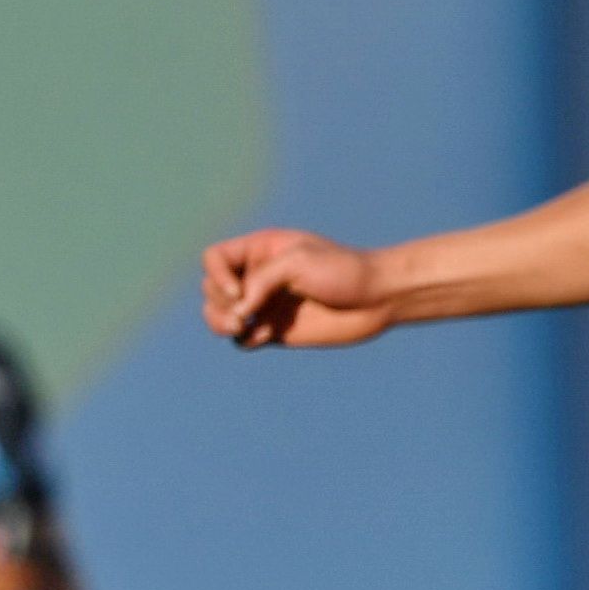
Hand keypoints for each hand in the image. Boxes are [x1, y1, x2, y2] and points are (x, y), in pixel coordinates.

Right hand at [201, 227, 397, 348]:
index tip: (238, 291)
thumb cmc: (342, 271)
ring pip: (219, 314)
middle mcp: (257, 276)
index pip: (214, 258)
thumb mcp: (298, 263)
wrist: (377, 298)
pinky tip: (262, 336)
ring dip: (219, 322)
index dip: (216, 275)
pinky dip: (243, 338)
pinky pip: (242, 338)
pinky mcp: (275, 332)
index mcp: (260, 250)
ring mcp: (265, 305)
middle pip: (210, 288)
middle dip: (218, 303)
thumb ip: (262, 281)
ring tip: (240, 328)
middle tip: (243, 314)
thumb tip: (237, 311)